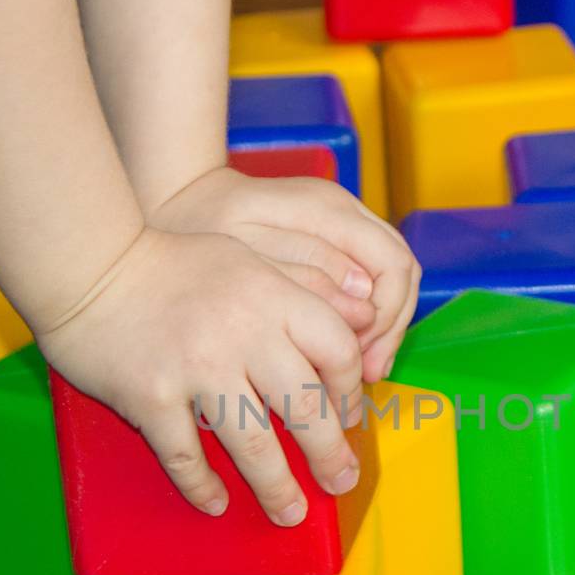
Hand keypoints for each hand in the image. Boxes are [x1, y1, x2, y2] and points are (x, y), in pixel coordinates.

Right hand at [36, 227, 365, 525]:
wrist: (90, 264)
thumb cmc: (174, 266)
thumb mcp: (249, 259)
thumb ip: (304, 289)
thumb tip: (367, 319)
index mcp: (272, 295)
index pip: (338, 349)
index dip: (351, 390)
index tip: (347, 418)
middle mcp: (243, 332)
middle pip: (305, 407)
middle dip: (329, 455)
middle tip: (340, 482)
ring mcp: (195, 367)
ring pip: (253, 445)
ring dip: (276, 488)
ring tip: (289, 512)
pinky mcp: (150, 396)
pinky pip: (186, 456)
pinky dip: (202, 486)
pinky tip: (215, 502)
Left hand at [150, 167, 420, 381]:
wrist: (173, 197)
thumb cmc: (197, 227)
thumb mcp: (242, 256)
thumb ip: (306, 277)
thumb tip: (364, 308)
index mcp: (326, 209)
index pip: (393, 266)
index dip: (387, 321)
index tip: (362, 366)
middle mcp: (343, 210)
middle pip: (402, 273)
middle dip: (390, 331)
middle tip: (365, 378)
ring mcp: (340, 222)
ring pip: (391, 278)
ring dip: (381, 329)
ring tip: (356, 374)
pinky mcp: (330, 238)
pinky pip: (369, 278)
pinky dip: (363, 319)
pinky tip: (341, 352)